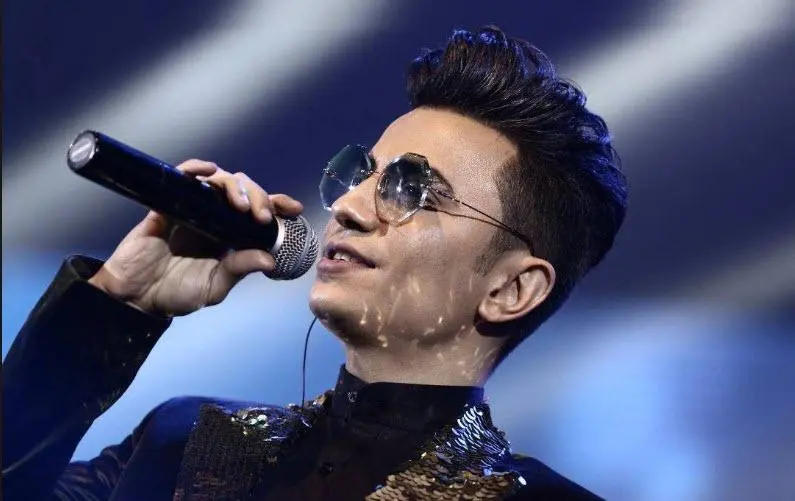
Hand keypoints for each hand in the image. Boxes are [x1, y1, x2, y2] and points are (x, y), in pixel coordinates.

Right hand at [88, 159, 303, 315]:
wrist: (136, 298)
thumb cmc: (176, 294)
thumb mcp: (214, 287)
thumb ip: (238, 270)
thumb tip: (269, 260)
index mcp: (230, 236)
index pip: (258, 211)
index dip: (277, 204)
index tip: (295, 208)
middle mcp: (214, 218)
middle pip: (243, 191)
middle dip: (259, 197)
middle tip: (261, 217)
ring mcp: (191, 209)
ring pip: (219, 181)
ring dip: (235, 186)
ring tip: (240, 206)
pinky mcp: (166, 205)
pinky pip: (182, 178)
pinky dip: (196, 168)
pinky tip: (209, 170)